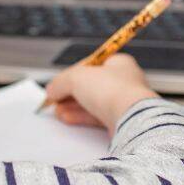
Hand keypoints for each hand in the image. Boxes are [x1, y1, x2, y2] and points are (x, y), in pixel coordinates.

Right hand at [44, 54, 158, 134]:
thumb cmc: (112, 90)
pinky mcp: (121, 122)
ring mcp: (123, 103)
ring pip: (93, 103)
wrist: (131, 118)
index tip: (57, 83)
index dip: (71, 74)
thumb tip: (52, 90)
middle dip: (70, 93)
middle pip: (91, 86)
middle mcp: (124, 82)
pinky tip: (68, 118)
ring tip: (57, 111)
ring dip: (73, 106)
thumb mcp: (76, 77)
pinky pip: (97, 118)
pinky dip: (81, 117)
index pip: (90, 65)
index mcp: (119, 63)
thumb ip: (60, 82)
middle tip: (55, 98)